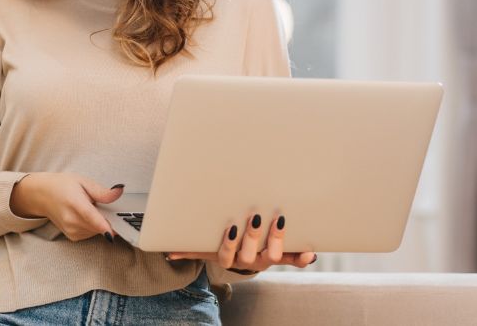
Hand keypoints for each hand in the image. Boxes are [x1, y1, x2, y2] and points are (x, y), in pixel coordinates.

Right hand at [10, 172, 124, 242]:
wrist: (43, 195)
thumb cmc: (62, 186)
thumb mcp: (83, 182)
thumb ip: (102, 191)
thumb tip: (119, 191)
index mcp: (75, 203)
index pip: (92, 218)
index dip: (106, 226)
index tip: (116, 231)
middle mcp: (72, 220)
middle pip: (99, 227)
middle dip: (107, 218)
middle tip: (101, 205)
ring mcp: (71, 230)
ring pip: (97, 232)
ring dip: (100, 223)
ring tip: (90, 208)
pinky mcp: (72, 237)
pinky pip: (91, 234)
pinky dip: (93, 227)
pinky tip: (86, 216)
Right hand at [165, 214, 316, 272]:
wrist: (243, 255)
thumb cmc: (223, 245)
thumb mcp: (206, 247)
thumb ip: (188, 248)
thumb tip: (166, 251)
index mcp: (229, 257)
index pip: (226, 254)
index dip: (230, 243)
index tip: (232, 226)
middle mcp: (248, 260)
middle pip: (250, 255)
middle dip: (254, 235)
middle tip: (257, 215)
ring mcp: (266, 258)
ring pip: (272, 256)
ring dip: (277, 239)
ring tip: (280, 220)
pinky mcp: (282, 256)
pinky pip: (293, 260)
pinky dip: (302, 257)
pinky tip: (309, 252)